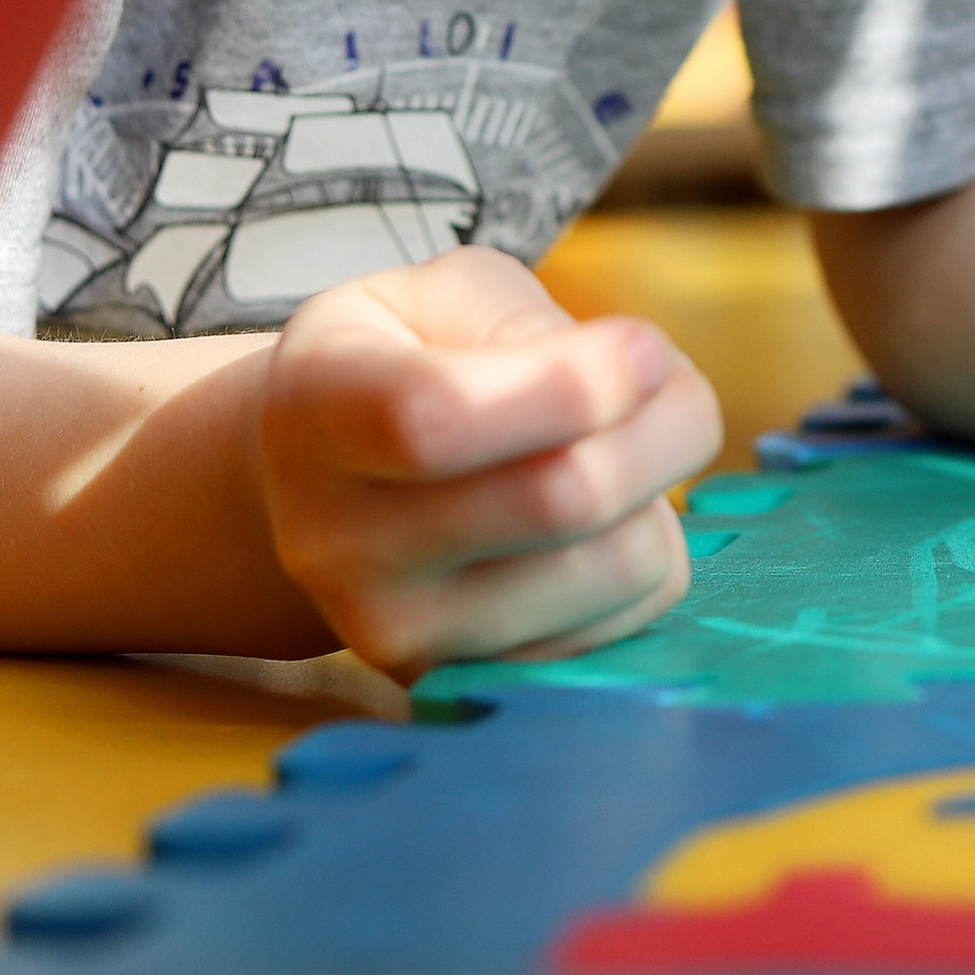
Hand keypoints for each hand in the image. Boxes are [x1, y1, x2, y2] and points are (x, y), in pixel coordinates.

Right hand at [256, 244, 721, 677]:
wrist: (314, 486)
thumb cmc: (403, 361)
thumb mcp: (439, 294)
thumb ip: (526, 321)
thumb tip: (635, 379)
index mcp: (320, 405)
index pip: (435, 416)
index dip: (571, 382)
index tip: (640, 347)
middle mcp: (339, 540)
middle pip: (559, 498)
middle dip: (658, 421)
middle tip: (658, 375)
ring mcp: (400, 632)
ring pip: (621, 562)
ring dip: (661, 486)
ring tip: (612, 442)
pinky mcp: (473, 680)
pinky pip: (635, 614)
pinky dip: (647, 544)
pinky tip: (591, 516)